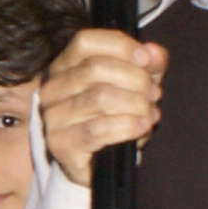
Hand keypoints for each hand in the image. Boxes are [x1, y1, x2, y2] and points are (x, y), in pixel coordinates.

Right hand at [36, 29, 168, 188]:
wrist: (97, 166)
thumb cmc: (113, 119)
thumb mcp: (134, 86)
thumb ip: (146, 66)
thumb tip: (155, 53)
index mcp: (64, 66)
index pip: (85, 42)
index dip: (119, 46)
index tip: (146, 59)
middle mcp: (52, 88)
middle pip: (96, 68)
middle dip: (135, 79)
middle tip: (154, 93)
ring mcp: (53, 116)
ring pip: (100, 97)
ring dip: (135, 104)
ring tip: (150, 113)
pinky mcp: (61, 143)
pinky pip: (98, 129)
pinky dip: (128, 126)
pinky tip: (142, 126)